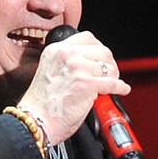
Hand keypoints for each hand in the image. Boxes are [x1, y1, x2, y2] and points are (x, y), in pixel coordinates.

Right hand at [17, 30, 129, 144]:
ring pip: (109, 66)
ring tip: (113, 83)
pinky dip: (120, 87)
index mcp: (56, 50)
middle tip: (110, 73)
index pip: (87, 38)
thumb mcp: (51, 72)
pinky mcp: (87, 84)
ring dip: (114, 76)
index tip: (101, 58)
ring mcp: (77, 68)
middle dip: (109, 63)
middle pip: (102, 50)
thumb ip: (67, 64)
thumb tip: (90, 65)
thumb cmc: (42, 104)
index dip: (98, 49)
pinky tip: (122, 89)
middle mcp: (67, 55)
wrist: (36, 120)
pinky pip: (112, 83)